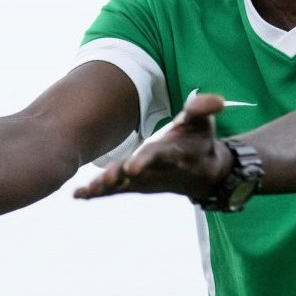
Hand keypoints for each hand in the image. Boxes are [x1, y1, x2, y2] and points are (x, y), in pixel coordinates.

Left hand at [73, 93, 231, 201]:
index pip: (159, 156)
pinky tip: (77, 195)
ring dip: (105, 188)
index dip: (146, 160)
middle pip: (136, 174)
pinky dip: (97, 193)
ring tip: (86, 191)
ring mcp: (146, 181)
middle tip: (105, 180)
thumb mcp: (205, 123)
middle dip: (121, 177)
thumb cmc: (201, 141)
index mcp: (174, 154)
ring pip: (123, 186)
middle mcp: (157, 170)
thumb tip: (218, 101)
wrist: (204, 174)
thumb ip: (204, 109)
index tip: (132, 166)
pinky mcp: (136, 185)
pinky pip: (115, 191)